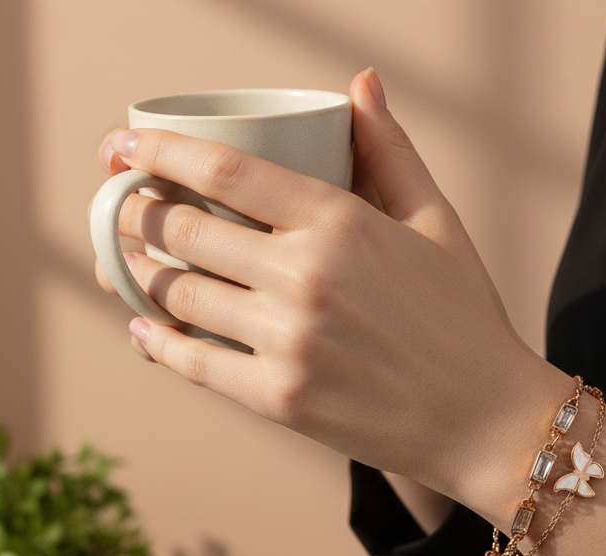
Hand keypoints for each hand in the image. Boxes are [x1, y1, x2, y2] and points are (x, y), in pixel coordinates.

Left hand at [93, 69, 554, 501]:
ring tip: (127, 267)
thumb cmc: (466, 320)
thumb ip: (391, 152)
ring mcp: (289, 342)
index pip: (222, 168)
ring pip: (177, 295)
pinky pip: (192, 364)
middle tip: (119, 210)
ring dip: (137, 276)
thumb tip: (360, 84)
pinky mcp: (280, 399)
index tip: (122, 146)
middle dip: (133, 213)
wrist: (486, 421)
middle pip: (181, 229)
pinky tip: (146, 331)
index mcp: (341, 222)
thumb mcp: (438, 223)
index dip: (157, 151)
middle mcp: (305, 276)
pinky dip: (158, 344)